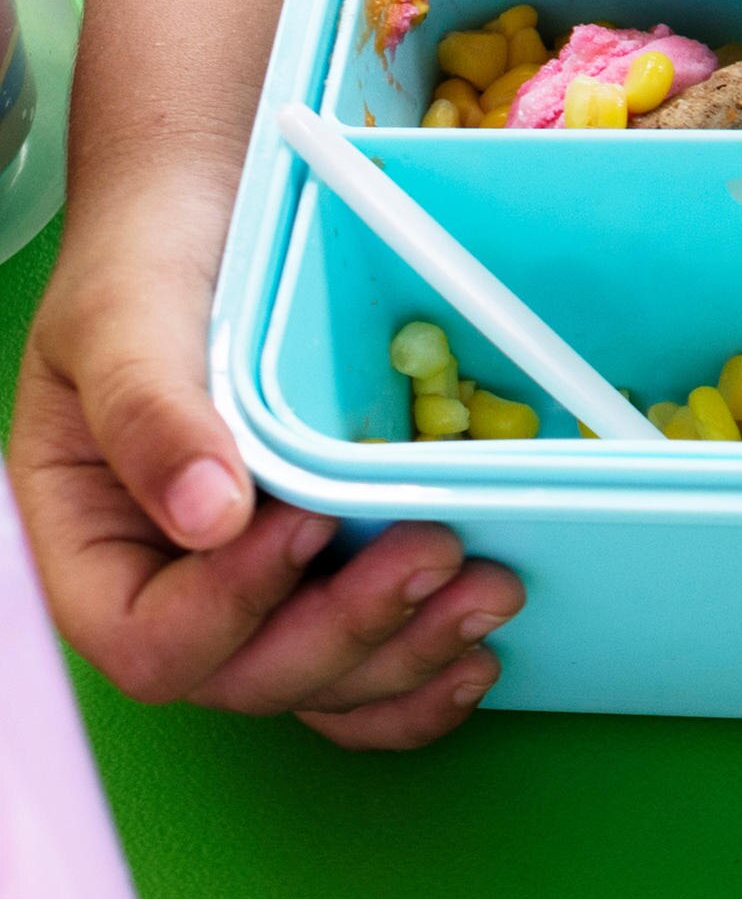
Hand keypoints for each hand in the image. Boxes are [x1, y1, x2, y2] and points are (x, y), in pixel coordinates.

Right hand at [15, 168, 515, 744]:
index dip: (229, 607)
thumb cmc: (153, 258)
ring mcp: (257, 592)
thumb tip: (207, 518)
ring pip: (320, 686)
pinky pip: (365, 672)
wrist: (220, 211)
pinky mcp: (329, 577)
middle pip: (245, 678)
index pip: (142, 638)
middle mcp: (169, 584)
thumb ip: (148, 411)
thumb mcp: (125, 315)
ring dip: (408, 660)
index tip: (309, 522)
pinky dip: (422, 676)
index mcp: (94, 539)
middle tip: (439, 553)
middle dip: (347, 635)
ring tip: (490, 591)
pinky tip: (479, 649)